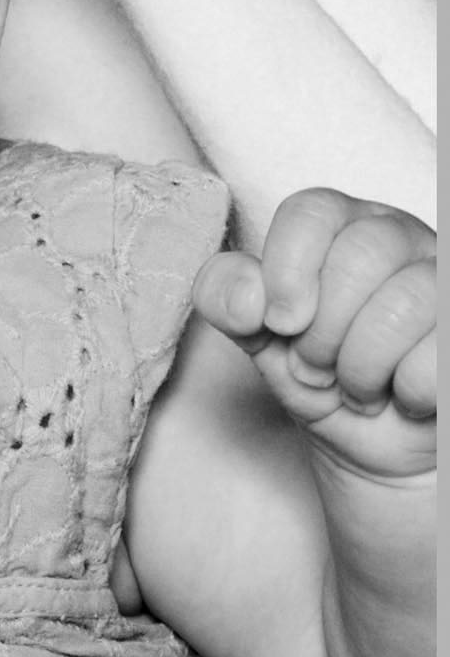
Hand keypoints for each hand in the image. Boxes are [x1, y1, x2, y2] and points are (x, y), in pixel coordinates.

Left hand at [194, 188, 434, 481]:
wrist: (370, 444)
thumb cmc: (317, 377)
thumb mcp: (258, 339)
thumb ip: (228, 301)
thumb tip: (246, 295)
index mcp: (341, 227)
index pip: (311, 211)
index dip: (287, 270)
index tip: (280, 323)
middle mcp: (401, 239)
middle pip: (359, 256)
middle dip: (322, 331)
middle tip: (315, 367)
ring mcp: (444, 281)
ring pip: (404, 304)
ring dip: (361, 366)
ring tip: (354, 387)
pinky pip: (438, 355)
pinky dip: (406, 390)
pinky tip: (401, 396)